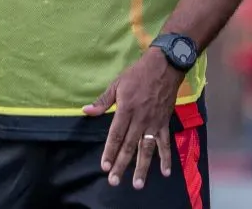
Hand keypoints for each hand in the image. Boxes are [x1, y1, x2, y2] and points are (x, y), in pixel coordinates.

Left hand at [82, 48, 183, 189]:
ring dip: (142, 168)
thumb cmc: (137, 74)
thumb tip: (86, 111)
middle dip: (121, 165)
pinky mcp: (164, 123)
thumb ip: (103, 101)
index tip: (105, 166)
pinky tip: (165, 172)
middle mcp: (140, 120)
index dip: (110, 151)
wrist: (164, 67)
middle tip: (114, 181)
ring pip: (147, 149)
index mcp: (126, 110)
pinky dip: (166, 158)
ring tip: (137, 184)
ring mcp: (154, 123)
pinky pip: (165, 143)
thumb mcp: (117, 83)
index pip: (116, 135)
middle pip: (129, 146)